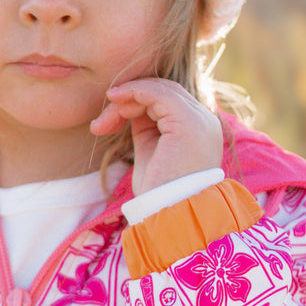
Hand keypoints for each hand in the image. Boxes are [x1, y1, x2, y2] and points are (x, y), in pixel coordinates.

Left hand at [90, 79, 222, 195]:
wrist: (170, 215)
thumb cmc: (158, 194)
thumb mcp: (150, 153)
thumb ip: (145, 128)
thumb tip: (128, 108)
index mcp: (198, 130)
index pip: (167, 101)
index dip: (136, 104)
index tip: (107, 123)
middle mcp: (204, 121)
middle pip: (163, 92)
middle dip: (128, 102)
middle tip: (101, 124)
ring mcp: (199, 120)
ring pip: (158, 90)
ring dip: (126, 100)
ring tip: (103, 122)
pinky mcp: (188, 121)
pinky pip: (158, 93)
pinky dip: (133, 92)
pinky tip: (114, 102)